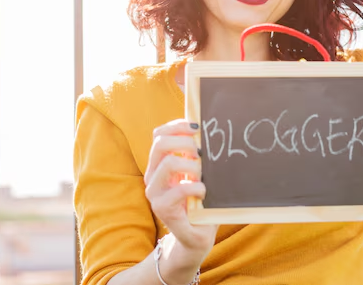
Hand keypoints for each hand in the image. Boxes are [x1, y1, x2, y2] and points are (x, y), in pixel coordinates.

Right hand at [144, 119, 217, 261]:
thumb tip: (209, 131)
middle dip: (185, 142)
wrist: (195, 236)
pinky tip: (203, 192)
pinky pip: (178, 189)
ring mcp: (154, 193)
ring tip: (203, 176)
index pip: (159, 135)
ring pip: (168, 163)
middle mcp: (153, 176)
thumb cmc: (200, 202)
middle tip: (202, 153)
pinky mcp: (162, 209)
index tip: (197, 127)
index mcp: (160, 164)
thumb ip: (197, 156)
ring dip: (192, 166)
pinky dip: (196, 187)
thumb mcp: (198, 174)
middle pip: (160, 144)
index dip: (177, 126)